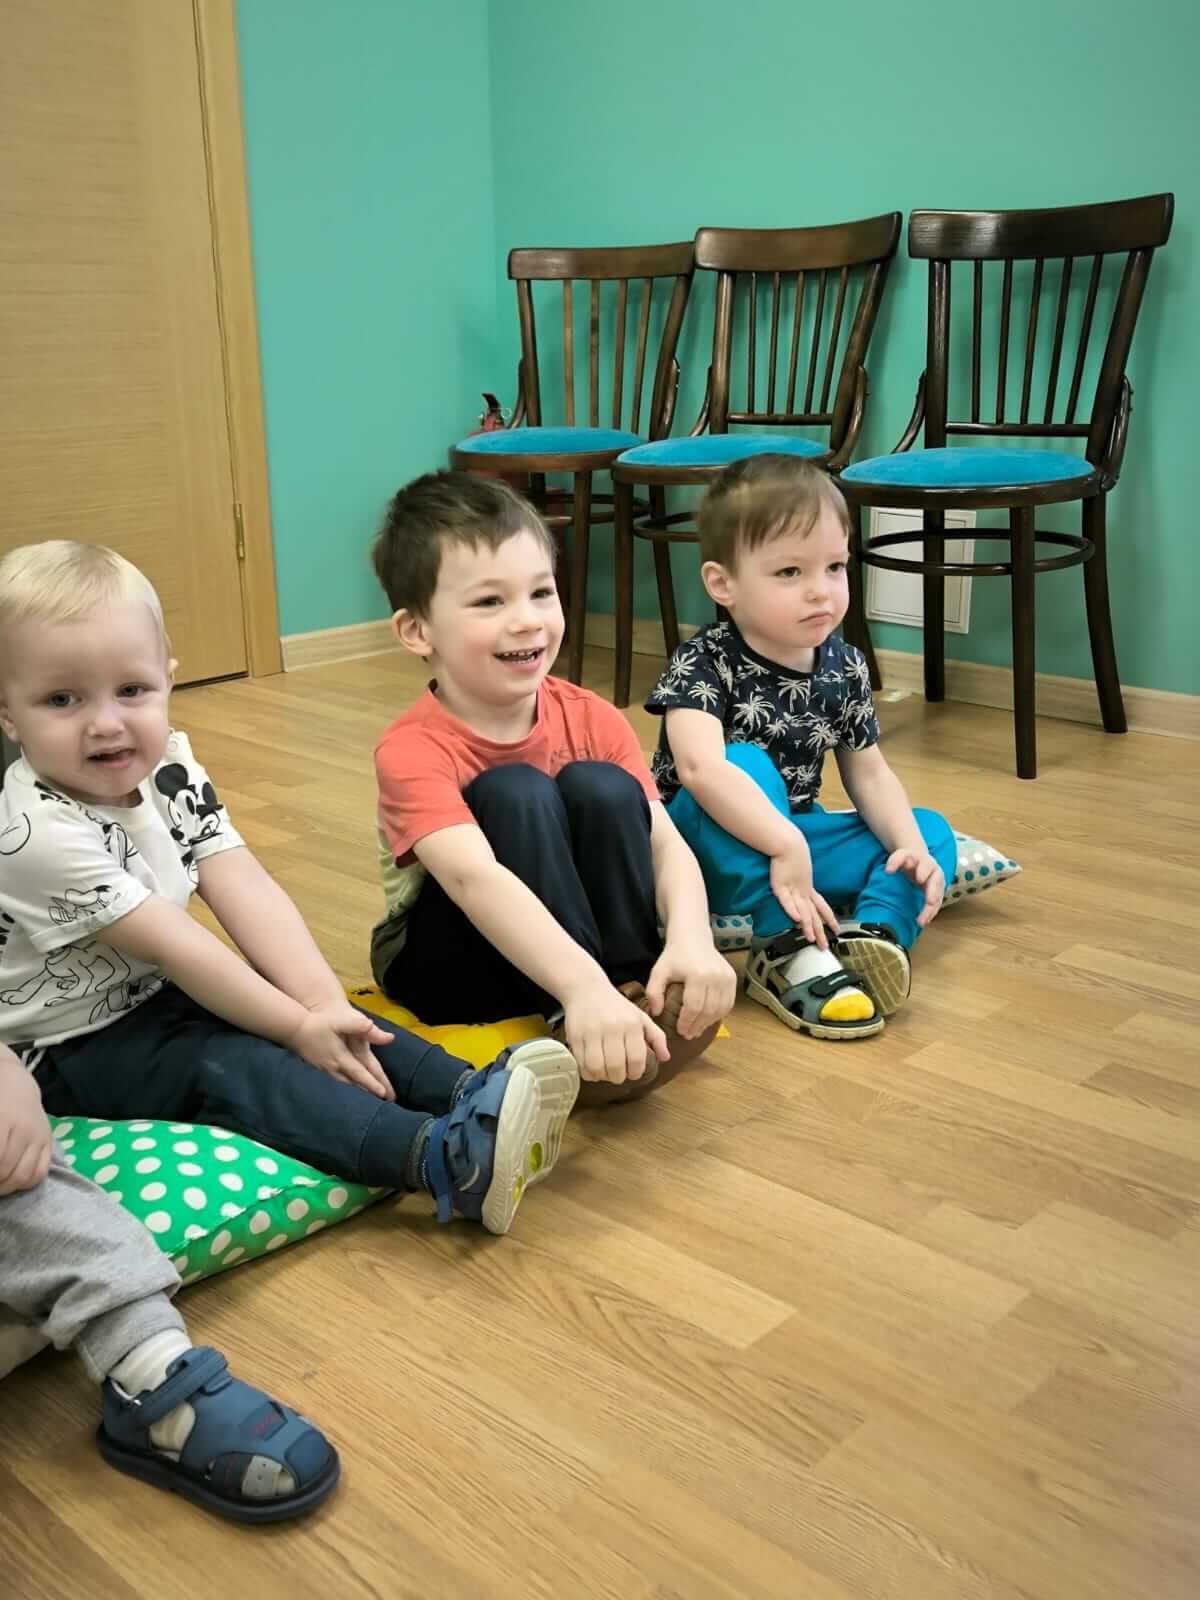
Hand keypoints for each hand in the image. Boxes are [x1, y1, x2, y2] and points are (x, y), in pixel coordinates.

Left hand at [0, 1057, 52, 1194]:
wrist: (13, 1083)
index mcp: (4, 1120)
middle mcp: (25, 1129)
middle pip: (5, 1171)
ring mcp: (40, 1136)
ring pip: (23, 1177)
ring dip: (5, 1187)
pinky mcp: (49, 1142)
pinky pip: (40, 1173)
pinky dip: (24, 1183)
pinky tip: (12, 1180)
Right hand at [289, 1001, 396, 1098]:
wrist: (293, 1030)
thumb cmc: (317, 1024)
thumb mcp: (338, 1022)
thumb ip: (356, 1024)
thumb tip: (371, 1024)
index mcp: (341, 1058)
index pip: (360, 1074)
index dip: (372, 1084)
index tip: (383, 1094)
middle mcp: (334, 1068)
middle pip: (355, 1084)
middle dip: (369, 1093)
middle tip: (385, 1102)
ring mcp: (326, 1071)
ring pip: (346, 1086)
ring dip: (359, 1093)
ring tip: (372, 1101)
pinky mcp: (321, 1070)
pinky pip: (338, 1083)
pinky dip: (348, 1089)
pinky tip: (351, 1091)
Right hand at [562, 979, 668, 1085]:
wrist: (586, 989)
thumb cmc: (615, 1006)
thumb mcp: (640, 1016)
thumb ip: (656, 1037)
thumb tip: (666, 1058)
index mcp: (631, 1023)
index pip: (636, 1058)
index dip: (635, 1072)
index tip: (633, 1073)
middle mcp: (612, 1027)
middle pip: (616, 1066)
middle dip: (618, 1077)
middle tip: (618, 1075)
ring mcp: (592, 1031)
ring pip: (597, 1067)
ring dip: (602, 1076)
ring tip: (605, 1073)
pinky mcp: (575, 1035)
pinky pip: (582, 1063)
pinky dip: (588, 1072)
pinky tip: (592, 1068)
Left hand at [645, 939, 734, 1039]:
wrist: (693, 937)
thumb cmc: (674, 956)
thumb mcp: (659, 972)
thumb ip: (654, 992)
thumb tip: (656, 1013)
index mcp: (697, 975)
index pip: (694, 1007)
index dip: (687, 1023)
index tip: (680, 1032)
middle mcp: (715, 976)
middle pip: (708, 1010)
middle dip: (698, 1026)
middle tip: (688, 1035)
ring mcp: (726, 977)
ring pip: (720, 1009)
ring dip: (709, 1022)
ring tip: (697, 1029)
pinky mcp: (732, 978)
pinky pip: (728, 1003)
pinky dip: (719, 1014)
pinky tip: (708, 1019)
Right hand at [768, 836, 838, 947]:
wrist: (788, 843)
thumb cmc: (792, 854)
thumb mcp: (799, 871)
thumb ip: (799, 883)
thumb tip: (802, 890)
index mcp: (808, 888)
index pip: (822, 907)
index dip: (830, 919)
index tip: (836, 929)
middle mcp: (804, 892)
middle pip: (814, 915)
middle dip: (820, 931)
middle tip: (824, 946)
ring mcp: (793, 890)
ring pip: (802, 911)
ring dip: (808, 926)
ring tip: (811, 939)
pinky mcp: (780, 886)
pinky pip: (787, 901)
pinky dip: (792, 910)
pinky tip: (796, 919)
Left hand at [886, 849, 944, 926]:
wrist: (918, 859)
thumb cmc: (908, 859)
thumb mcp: (901, 856)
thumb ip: (894, 861)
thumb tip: (888, 871)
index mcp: (925, 861)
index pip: (925, 864)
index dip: (923, 871)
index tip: (920, 879)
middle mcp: (934, 871)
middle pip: (936, 881)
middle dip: (933, 892)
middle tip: (930, 901)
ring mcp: (937, 882)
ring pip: (938, 896)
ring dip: (931, 909)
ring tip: (921, 920)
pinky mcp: (937, 892)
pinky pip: (937, 903)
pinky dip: (931, 913)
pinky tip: (925, 921)